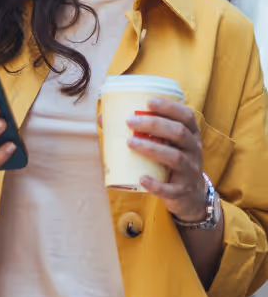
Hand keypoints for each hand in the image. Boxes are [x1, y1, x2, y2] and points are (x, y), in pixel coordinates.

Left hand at [123, 99, 206, 221]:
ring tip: (130, 142)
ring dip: (151, 148)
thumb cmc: (170, 160)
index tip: (148, 101)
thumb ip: (141, 129)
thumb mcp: (165, 142)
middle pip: (178, 132)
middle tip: (129, 121)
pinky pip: (171, 189)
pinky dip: (156, 184)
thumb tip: (102, 117)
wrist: (190, 195)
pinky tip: (142, 178)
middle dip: (153, 124)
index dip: (169, 106)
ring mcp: (190, 171)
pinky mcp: (183, 191)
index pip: (186, 115)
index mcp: (191, 134)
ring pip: (175, 157)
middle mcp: (194, 150)